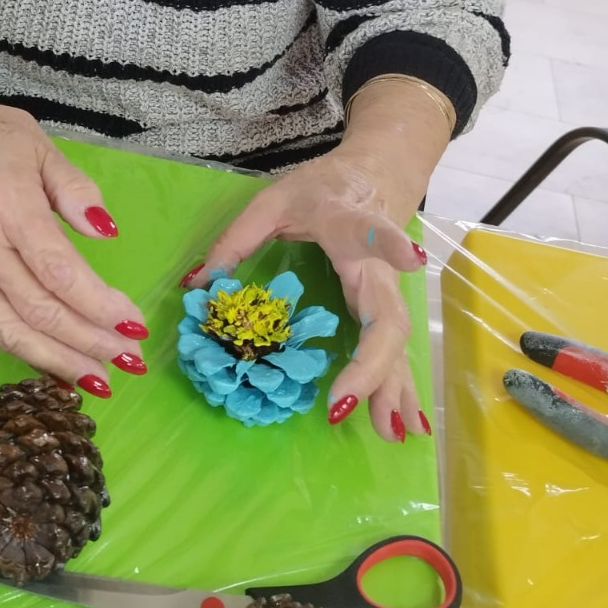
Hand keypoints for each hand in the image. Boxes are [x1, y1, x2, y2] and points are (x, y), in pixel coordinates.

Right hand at [0, 92, 147, 395]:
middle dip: (89, 342)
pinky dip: (31, 353)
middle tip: (131, 360)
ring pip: (12, 331)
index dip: (98, 304)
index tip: (134, 325)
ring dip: (60, 361)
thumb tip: (107, 233)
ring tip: (101, 380)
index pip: (57, 270)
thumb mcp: (41, 147)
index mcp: (8, 205)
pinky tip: (62, 367)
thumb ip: (77, 190)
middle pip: (39, 309)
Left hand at [186, 149, 428, 440]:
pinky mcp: (387, 308)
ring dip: (392, 387)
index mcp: (346, 225)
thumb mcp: (272, 201)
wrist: (375, 176)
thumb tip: (196, 284)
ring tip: (389, 431)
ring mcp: (386, 291)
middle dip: (372, 361)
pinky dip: (399, 389)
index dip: (388, 245)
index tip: (411, 260)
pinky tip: (404, 424)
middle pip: (386, 315)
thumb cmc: (320, 189)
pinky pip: (394, 352)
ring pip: (395, 342)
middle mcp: (375, 266)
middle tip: (342, 401)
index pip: (368, 233)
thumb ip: (236, 239)